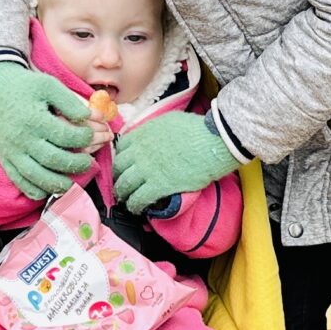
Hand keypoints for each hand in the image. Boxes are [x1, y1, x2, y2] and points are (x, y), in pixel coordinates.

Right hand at [0, 62, 96, 198]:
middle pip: (54, 159)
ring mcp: (12, 152)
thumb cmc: (24, 87)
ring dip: (59, 184)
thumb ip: (72, 101)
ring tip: (72, 182)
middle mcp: (22, 138)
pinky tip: (49, 189)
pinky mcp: (5, 160)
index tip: (94, 136)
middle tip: (89, 162)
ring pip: (37, 176)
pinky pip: (20, 182)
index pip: (66, 136)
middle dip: (77, 163)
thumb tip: (97, 117)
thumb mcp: (48, 85)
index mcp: (34, 119)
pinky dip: (36, 190)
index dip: (85, 138)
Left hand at [112, 112, 237, 213]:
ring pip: (125, 185)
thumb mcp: (169, 120)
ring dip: (123, 194)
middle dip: (118, 177)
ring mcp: (147, 169)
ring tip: (125, 200)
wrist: (212, 141)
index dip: (121, 159)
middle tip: (122, 185)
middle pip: (119, 168)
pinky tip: (137, 209)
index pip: (121, 148)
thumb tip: (156, 134)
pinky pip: (138, 199)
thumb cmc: (197, 129)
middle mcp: (139, 151)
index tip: (125, 165)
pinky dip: (135, 206)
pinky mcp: (158, 186)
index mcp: (142, 134)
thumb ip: (156, 128)